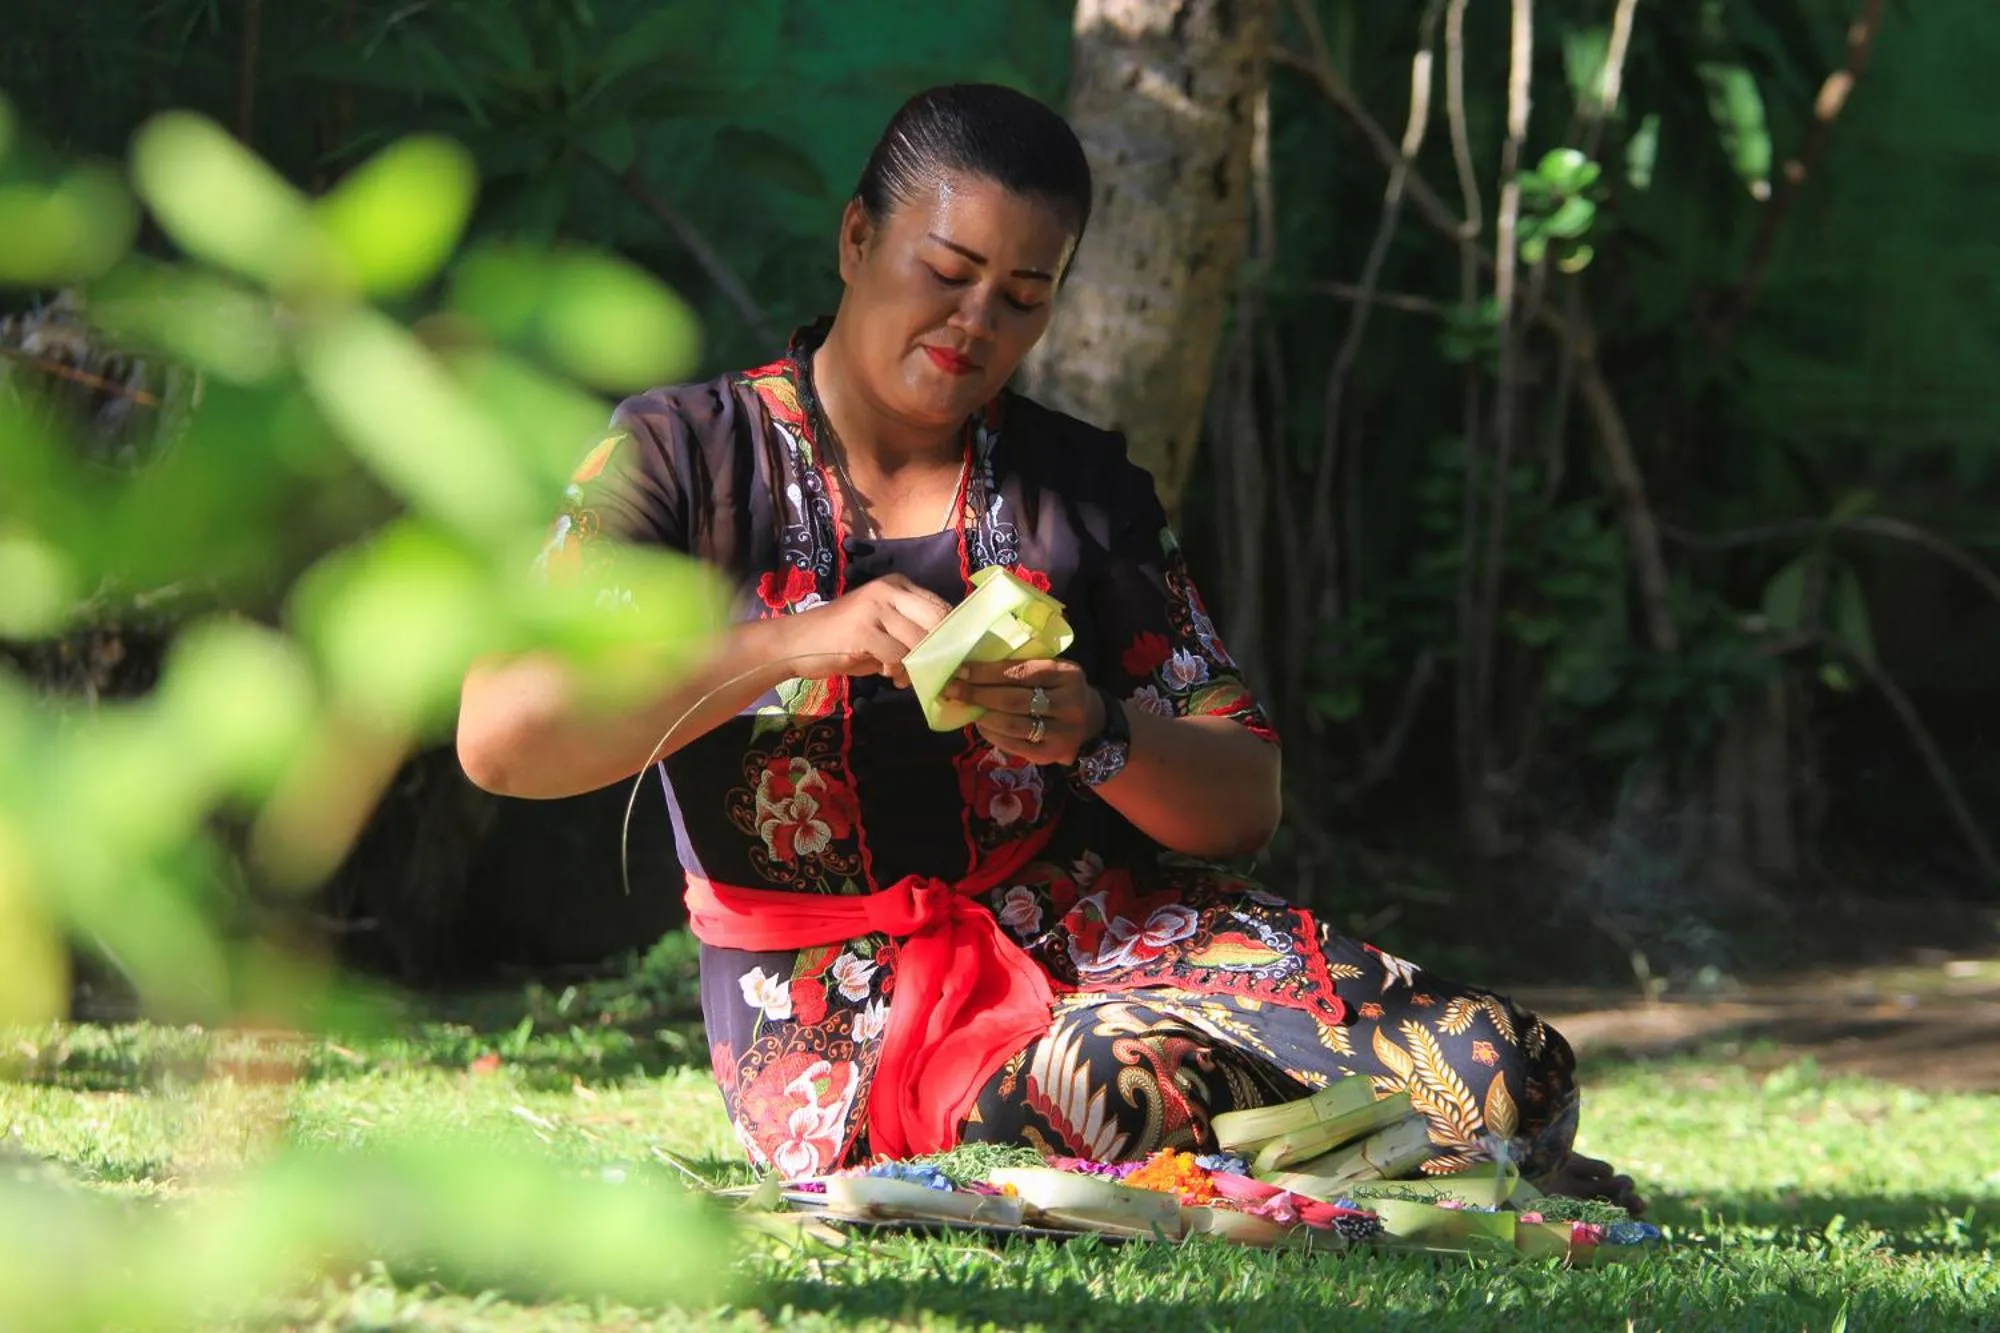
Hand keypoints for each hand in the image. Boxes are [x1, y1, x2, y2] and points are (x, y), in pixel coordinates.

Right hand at [771, 574, 950, 684]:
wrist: (797, 641)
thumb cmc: (842, 638)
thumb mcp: (881, 626)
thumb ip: (911, 631)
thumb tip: (945, 651)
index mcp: (898, 584)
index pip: (941, 606)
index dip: (951, 635)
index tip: (947, 657)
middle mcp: (889, 590)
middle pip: (937, 620)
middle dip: (939, 650)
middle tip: (933, 671)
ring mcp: (876, 608)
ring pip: (918, 641)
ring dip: (916, 665)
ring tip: (901, 675)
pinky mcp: (864, 630)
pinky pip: (898, 657)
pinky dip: (897, 671)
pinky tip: (886, 674)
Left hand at [945, 658, 1105, 764]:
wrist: (1089, 721)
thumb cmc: (1059, 689)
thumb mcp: (1053, 670)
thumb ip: (1024, 668)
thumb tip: (973, 671)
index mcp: (1068, 675)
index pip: (1022, 671)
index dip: (988, 672)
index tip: (961, 670)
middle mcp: (1069, 704)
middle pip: (1014, 699)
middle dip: (978, 694)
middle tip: (952, 689)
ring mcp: (1062, 733)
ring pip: (1013, 724)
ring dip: (982, 716)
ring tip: (964, 707)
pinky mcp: (1050, 754)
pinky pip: (1015, 745)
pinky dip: (992, 734)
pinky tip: (980, 725)